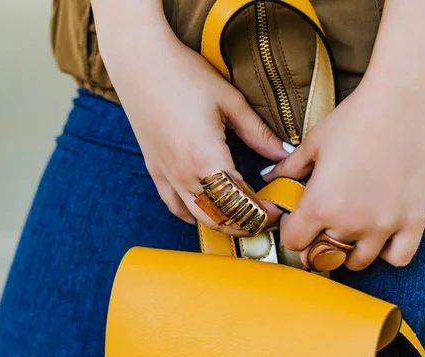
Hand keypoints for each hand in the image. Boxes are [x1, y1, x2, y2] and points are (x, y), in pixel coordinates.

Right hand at [101, 32, 288, 234]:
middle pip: (221, 217)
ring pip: (198, 217)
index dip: (264, 212)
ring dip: (223, 223)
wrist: (140, 63)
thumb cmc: (185, 76)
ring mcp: (167, 175)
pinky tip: (206, 211)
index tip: (279, 210)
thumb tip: (284, 154)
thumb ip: (258, 134)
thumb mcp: (230, 102)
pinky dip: (194, 215)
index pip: (242, 201)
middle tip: (266, 218)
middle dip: (247, 223)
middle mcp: (184, 174)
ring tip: (243, 218)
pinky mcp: (155, 170)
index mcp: (206, 157)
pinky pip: (175, 206)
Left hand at [263, 76, 424, 269]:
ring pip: (357, 262)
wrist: (405, 102)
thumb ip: (288, 167)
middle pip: (322, 256)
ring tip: (347, 230)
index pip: (293, 242)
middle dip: (315, 244)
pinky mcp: (415, 220)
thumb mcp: (313, 143)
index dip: (290, 231)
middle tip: (319, 226)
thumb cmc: (356, 118)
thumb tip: (269, 176)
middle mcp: (350, 222)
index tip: (295, 219)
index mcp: (320, 204)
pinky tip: (379, 234)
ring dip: (347, 252)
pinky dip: (386, 253)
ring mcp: (385, 225)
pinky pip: (398, 258)